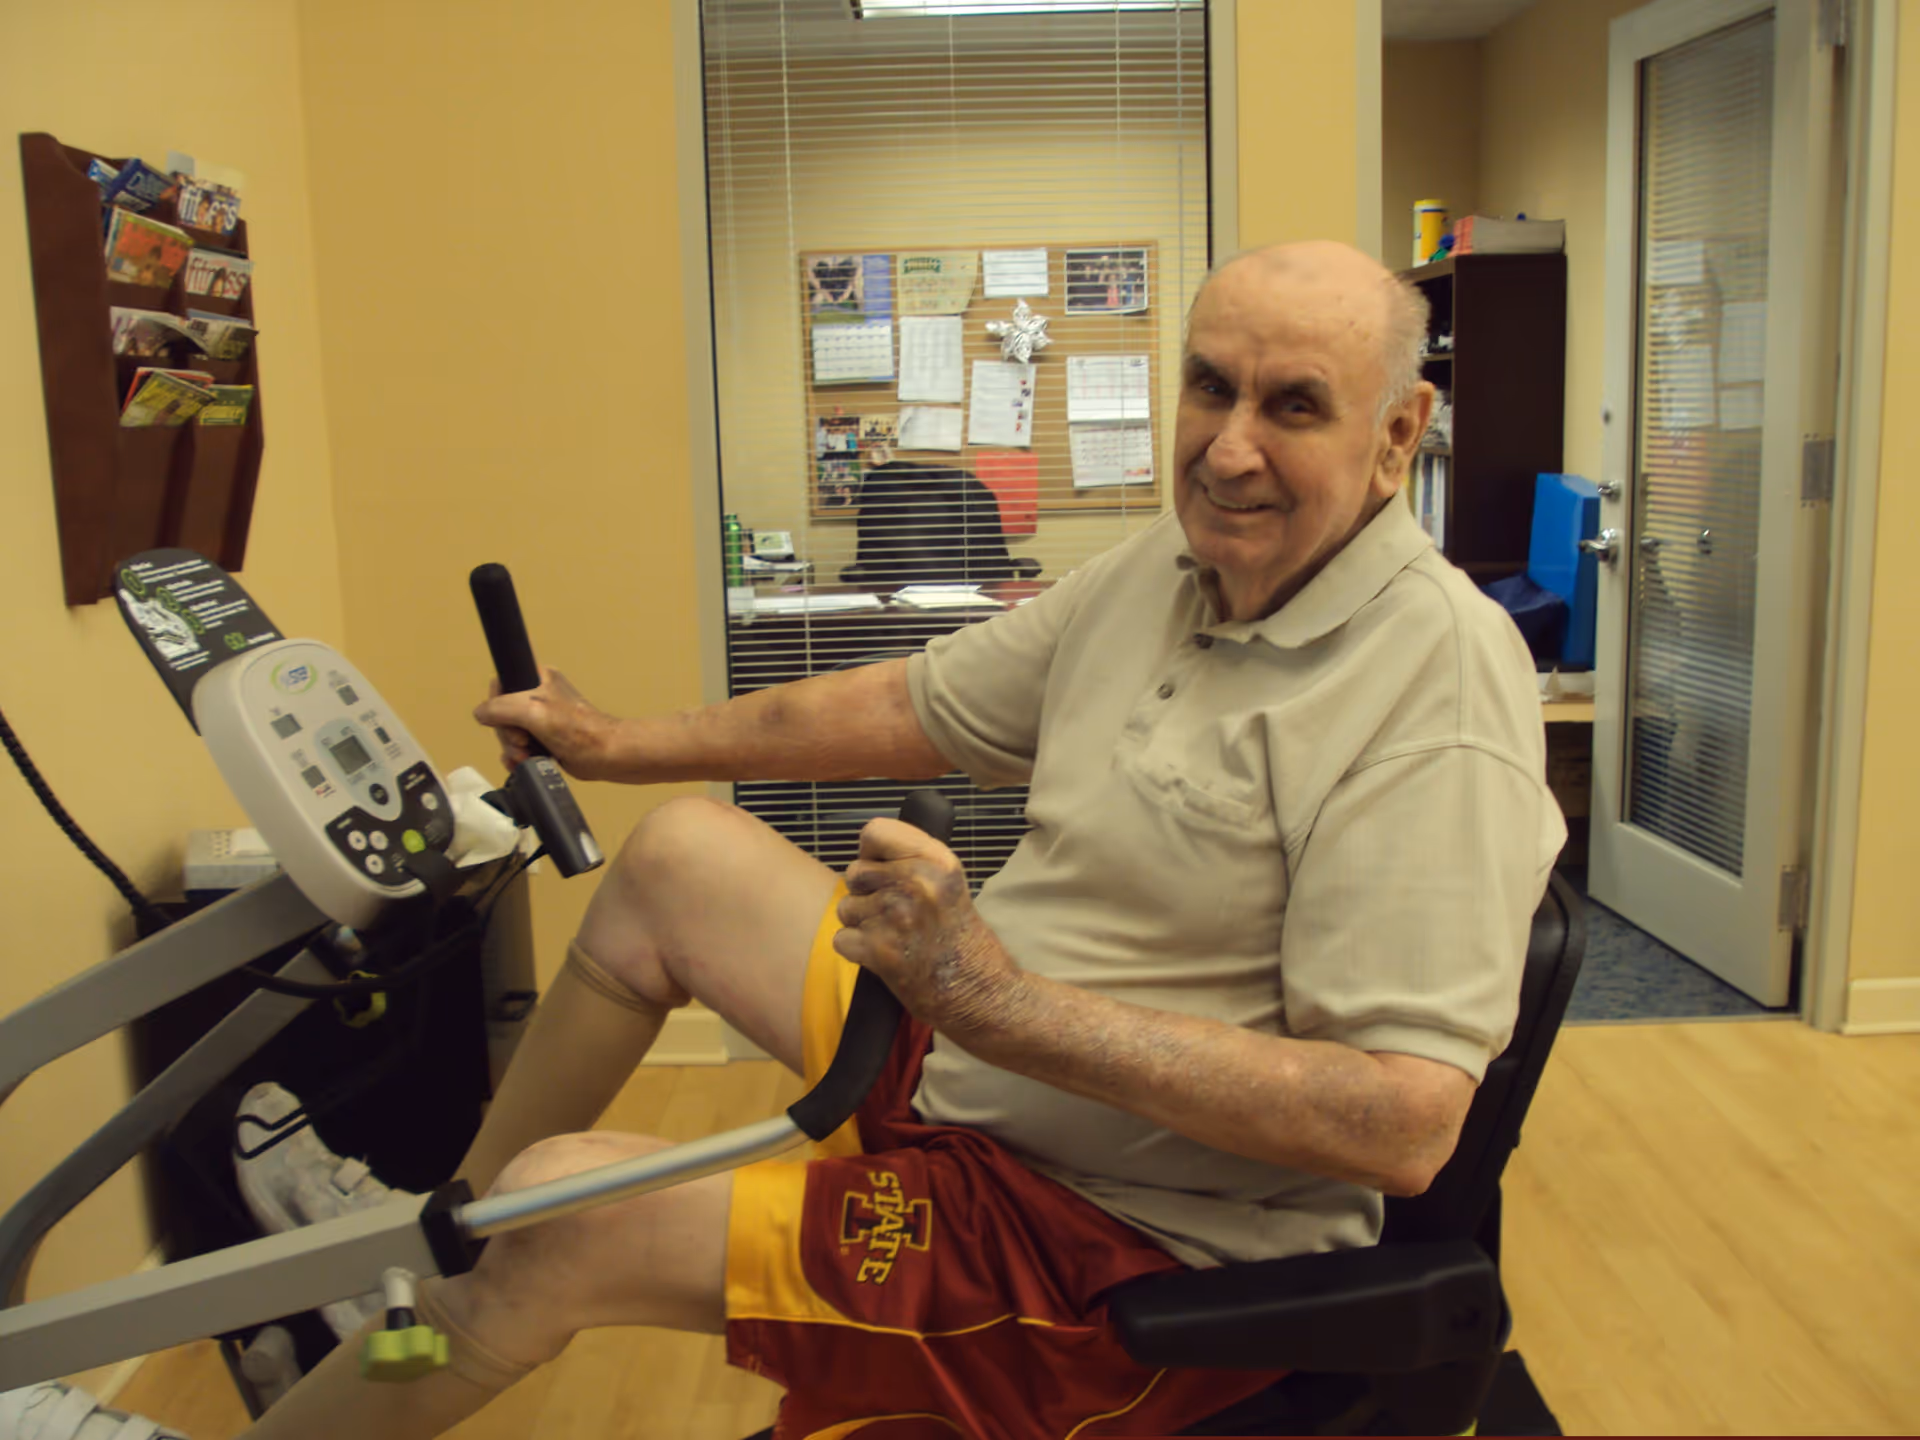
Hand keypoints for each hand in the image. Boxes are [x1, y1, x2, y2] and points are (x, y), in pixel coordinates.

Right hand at [471, 666, 615, 780]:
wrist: (604, 755)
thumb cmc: (578, 729)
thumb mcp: (532, 710)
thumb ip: (499, 708)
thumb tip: (481, 714)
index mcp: (538, 678)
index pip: (500, 684)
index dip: (497, 704)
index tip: (508, 718)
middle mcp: (539, 696)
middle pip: (501, 714)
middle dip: (507, 733)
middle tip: (522, 740)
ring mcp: (541, 719)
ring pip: (509, 733)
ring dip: (513, 748)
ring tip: (526, 754)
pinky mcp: (544, 740)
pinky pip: (519, 747)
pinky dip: (518, 757)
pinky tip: (524, 763)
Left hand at [834, 818, 1023, 1039]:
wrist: (979, 993)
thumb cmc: (965, 941)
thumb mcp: (951, 884)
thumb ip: (914, 862)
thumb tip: (868, 851)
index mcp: (936, 861)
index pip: (875, 831)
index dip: (873, 852)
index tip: (883, 867)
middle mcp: (915, 883)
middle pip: (855, 871)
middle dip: (867, 892)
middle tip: (895, 912)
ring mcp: (894, 916)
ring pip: (846, 907)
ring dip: (862, 923)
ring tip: (894, 936)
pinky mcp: (878, 950)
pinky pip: (842, 938)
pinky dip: (858, 950)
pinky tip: (886, 956)